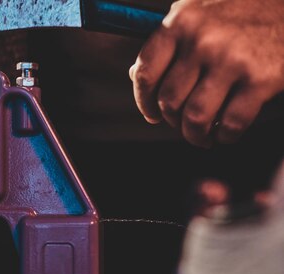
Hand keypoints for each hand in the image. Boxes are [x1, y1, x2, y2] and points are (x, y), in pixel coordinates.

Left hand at [130, 0, 283, 147]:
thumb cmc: (238, 10)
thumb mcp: (195, 13)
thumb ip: (167, 42)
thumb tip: (136, 76)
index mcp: (180, 23)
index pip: (146, 74)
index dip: (143, 102)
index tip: (151, 114)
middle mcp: (202, 41)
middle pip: (170, 101)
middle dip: (173, 121)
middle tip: (182, 124)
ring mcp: (232, 61)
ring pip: (196, 118)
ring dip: (195, 135)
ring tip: (201, 136)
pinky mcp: (262, 79)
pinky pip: (231, 123)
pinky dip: (224, 136)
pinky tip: (225, 133)